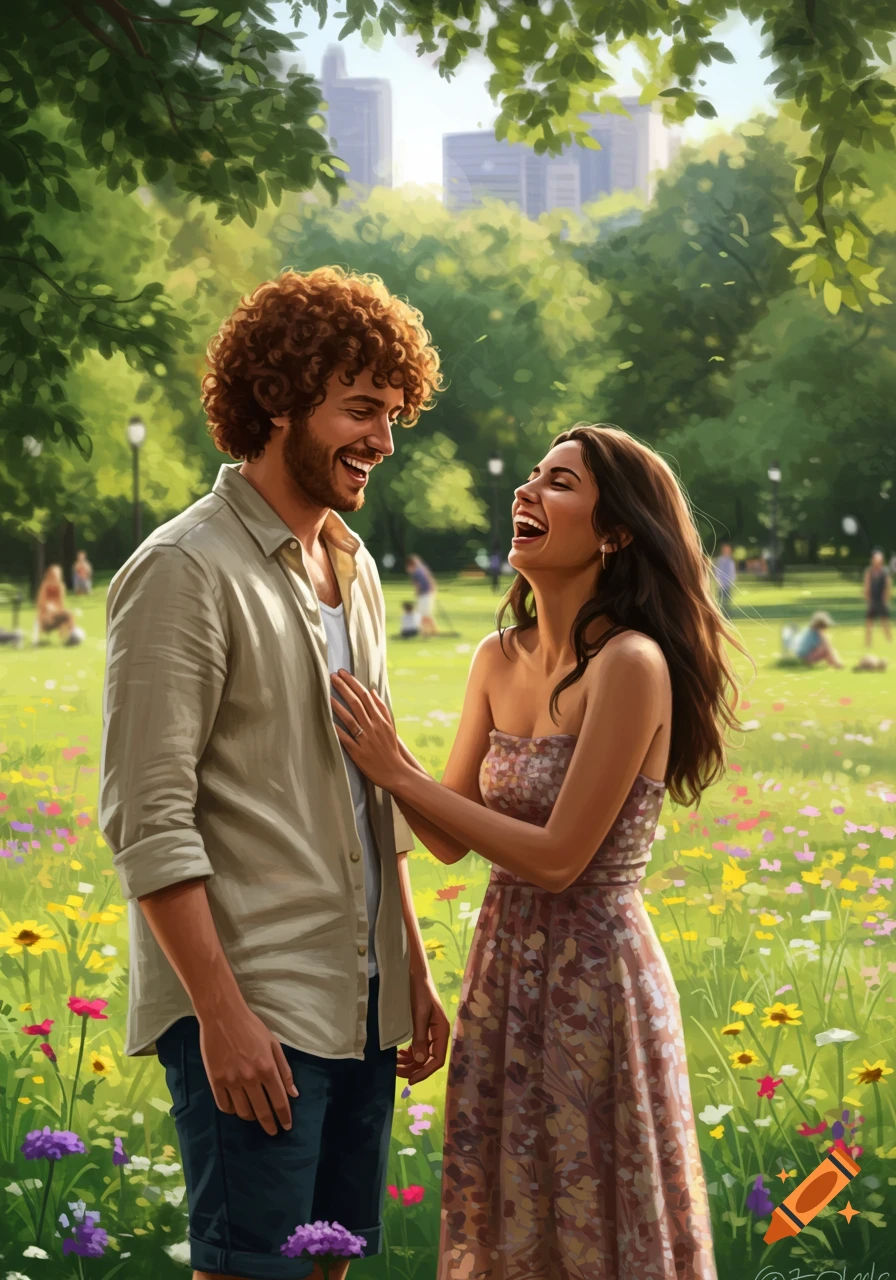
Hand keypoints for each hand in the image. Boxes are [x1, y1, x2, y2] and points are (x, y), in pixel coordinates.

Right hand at [198, 1005, 298, 1135]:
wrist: (222, 1016)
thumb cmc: (251, 1028)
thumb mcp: (274, 1045)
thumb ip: (284, 1070)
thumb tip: (293, 1094)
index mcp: (267, 1068)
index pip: (279, 1101)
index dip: (284, 1117)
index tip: (286, 1127)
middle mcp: (250, 1078)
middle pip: (262, 1111)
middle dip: (270, 1124)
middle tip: (273, 1132)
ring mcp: (231, 1081)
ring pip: (243, 1111)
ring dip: (251, 1117)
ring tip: (255, 1116)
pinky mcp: (215, 1081)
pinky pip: (225, 1106)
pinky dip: (232, 1111)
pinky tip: (237, 1108)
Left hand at [330, 670, 407, 791]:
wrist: (396, 772)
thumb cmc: (391, 748)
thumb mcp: (390, 726)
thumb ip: (382, 708)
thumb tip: (372, 691)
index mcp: (380, 719)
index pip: (365, 696)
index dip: (353, 683)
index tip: (343, 673)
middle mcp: (373, 727)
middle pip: (356, 703)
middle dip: (343, 688)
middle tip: (332, 676)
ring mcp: (365, 739)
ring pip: (350, 718)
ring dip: (337, 705)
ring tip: (327, 694)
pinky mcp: (358, 752)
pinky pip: (345, 738)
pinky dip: (337, 729)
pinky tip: (327, 720)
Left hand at [398, 970, 450, 1084]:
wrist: (414, 974)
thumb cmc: (419, 991)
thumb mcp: (419, 1014)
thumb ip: (420, 1036)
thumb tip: (419, 1060)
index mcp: (442, 1031)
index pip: (437, 1059)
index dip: (424, 1072)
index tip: (410, 1080)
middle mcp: (437, 1034)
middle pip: (429, 1059)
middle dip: (414, 1068)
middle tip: (396, 1072)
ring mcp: (429, 1031)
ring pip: (422, 1055)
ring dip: (410, 1062)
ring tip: (395, 1065)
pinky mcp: (421, 1028)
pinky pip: (417, 1047)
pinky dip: (408, 1054)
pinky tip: (399, 1055)